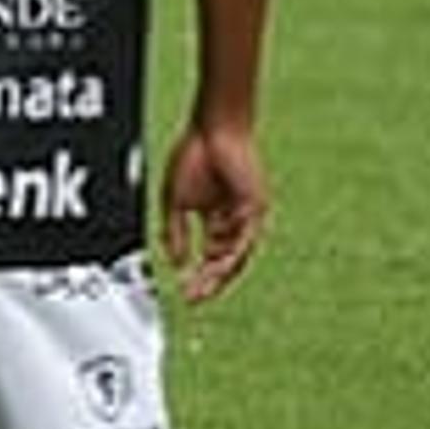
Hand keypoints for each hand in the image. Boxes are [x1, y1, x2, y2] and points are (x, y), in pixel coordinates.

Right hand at [158, 120, 266, 302]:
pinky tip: (215, 263)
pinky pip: (245, 238)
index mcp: (215, 220)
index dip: (199, 274)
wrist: (212, 130)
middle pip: (225, 261)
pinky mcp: (255, 207)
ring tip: (203, 286)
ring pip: (237, 254)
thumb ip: (174, 233)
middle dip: (209, 282)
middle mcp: (234, 221)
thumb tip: (175, 261)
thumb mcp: (175, 202)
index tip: (185, 290)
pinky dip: (231, 252)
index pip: (211, 257)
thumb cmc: (195, 156)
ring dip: (219, 273)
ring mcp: (246, 216)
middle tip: (194, 297)